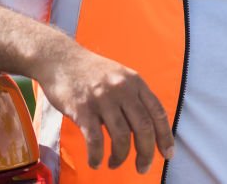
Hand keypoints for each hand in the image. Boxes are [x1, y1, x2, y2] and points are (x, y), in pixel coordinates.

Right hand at [33, 45, 174, 173]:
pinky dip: (97, 156)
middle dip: (146, 153)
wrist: (59, 58)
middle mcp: (122, 89)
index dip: (165, 136)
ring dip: (120, 157)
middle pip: (143, 128)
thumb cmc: (90, 72)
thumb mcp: (119, 76)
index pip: (158, 113)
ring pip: (121, 137)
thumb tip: (148, 128)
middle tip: (143, 168)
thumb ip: (134, 96)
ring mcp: (102, 98)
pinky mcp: (82, 108)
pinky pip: (95, 140)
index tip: (167, 155)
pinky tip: (95, 162)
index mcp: (135, 82)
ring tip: (114, 164)